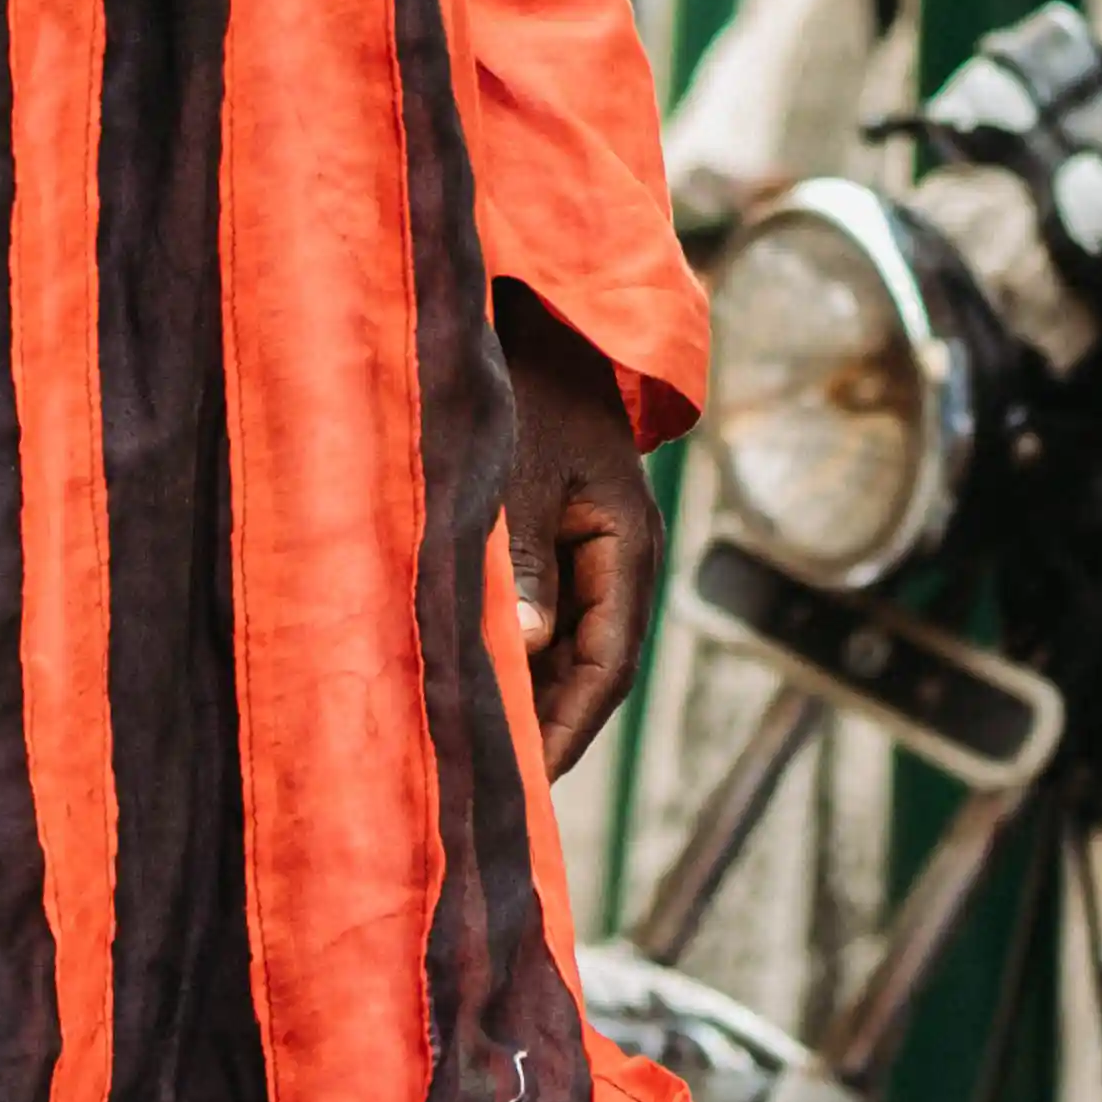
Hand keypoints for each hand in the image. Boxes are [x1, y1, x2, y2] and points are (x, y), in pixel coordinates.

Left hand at [500, 283, 659, 772]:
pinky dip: (513, 648)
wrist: (532, 310)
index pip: (608, 664)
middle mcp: (620, 555)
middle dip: (549, 726)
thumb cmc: (524, 384)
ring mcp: (591, 545)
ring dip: (529, 690)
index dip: (570, 729)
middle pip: (592, 664)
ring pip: (566, 641)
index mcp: (630, 543)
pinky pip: (543, 610)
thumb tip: (527, 651)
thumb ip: (520, 560)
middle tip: (496, 791)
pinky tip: (471, 677)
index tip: (529, 785)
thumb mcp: (518, 473)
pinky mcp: (557, 533)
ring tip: (477, 751)